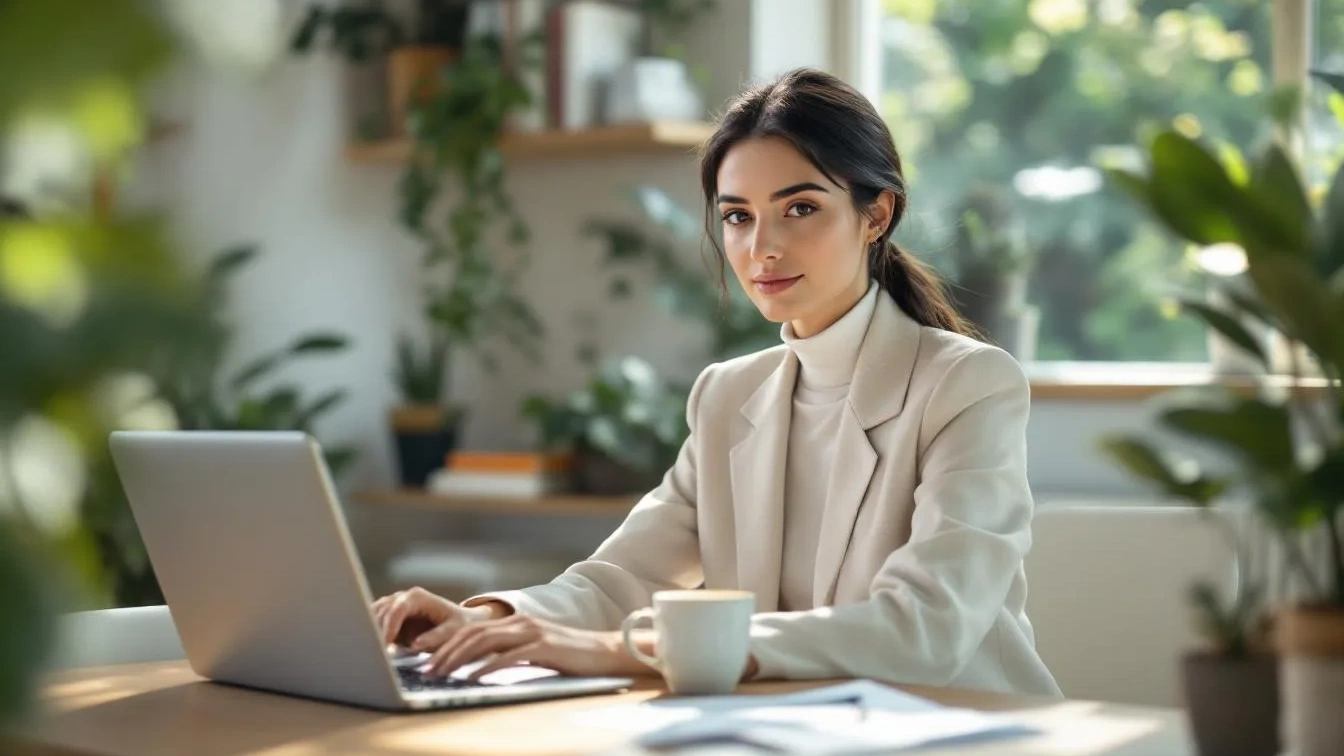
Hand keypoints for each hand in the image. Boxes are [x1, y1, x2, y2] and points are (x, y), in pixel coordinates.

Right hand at [371, 586, 498, 647]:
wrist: (460, 622)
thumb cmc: (457, 625)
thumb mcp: (452, 631)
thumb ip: (435, 637)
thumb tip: (416, 644)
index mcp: (417, 597)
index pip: (396, 609)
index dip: (389, 627)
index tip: (385, 646)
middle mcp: (402, 598)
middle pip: (381, 613)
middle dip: (377, 633)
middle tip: (376, 655)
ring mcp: (393, 606)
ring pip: (373, 618)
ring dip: (372, 635)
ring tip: (374, 655)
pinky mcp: (388, 617)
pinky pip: (373, 624)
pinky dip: (372, 636)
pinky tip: (374, 651)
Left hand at [417, 614, 640, 680]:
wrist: (605, 652)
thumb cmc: (570, 656)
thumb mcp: (534, 651)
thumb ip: (510, 653)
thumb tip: (479, 668)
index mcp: (515, 622)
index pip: (472, 629)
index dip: (446, 642)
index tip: (426, 657)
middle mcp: (520, 622)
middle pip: (472, 633)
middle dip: (445, 651)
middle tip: (426, 668)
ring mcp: (531, 632)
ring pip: (484, 641)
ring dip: (458, 658)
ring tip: (441, 673)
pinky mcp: (543, 646)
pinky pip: (507, 656)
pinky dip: (486, 667)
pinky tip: (472, 678)